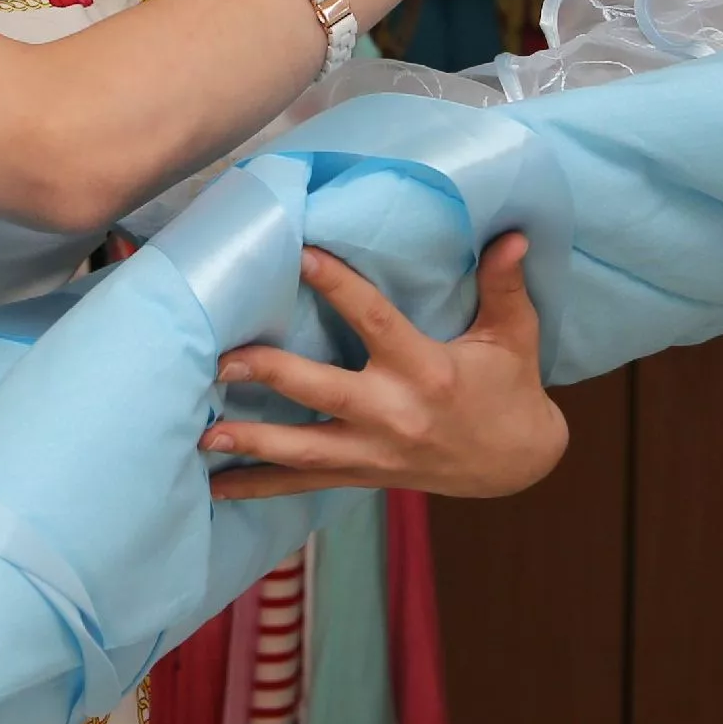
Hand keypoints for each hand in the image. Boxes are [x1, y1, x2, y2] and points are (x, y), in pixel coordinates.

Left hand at [200, 234, 566, 500]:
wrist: (517, 463)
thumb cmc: (511, 389)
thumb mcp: (514, 336)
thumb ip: (505, 286)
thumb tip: (513, 235)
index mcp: (428, 371)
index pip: (377, 322)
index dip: (341, 288)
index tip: (303, 257)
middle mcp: (395, 415)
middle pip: (324, 394)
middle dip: (272, 377)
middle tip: (223, 361)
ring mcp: (376, 453)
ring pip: (306, 452)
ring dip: (254, 443)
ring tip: (205, 435)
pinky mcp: (364, 476)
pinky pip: (306, 485)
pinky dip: (261, 488)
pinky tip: (216, 487)